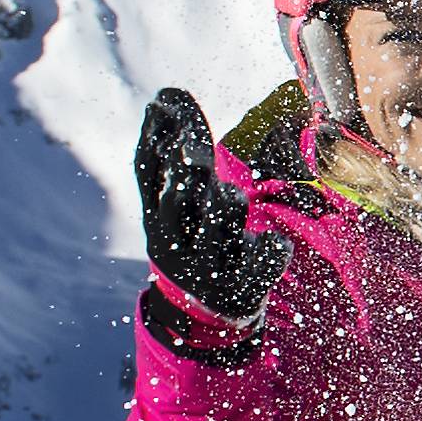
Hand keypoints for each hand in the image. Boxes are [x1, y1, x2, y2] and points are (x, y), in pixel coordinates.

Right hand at [135, 88, 286, 319]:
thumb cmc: (190, 245)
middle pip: (177, 196)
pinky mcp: (245, 287)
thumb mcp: (167, 210)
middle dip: (187, 166)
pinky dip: (269, 249)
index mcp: (155, 219)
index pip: (148, 168)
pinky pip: (262, 262)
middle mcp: (179, 242)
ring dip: (224, 202)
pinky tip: (273, 241)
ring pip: (219, 220)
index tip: (168, 97)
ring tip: (228, 196)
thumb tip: (163, 99)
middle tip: (195, 150)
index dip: (158, 133)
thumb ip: (163, 161)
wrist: (203, 323)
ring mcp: (212, 266)